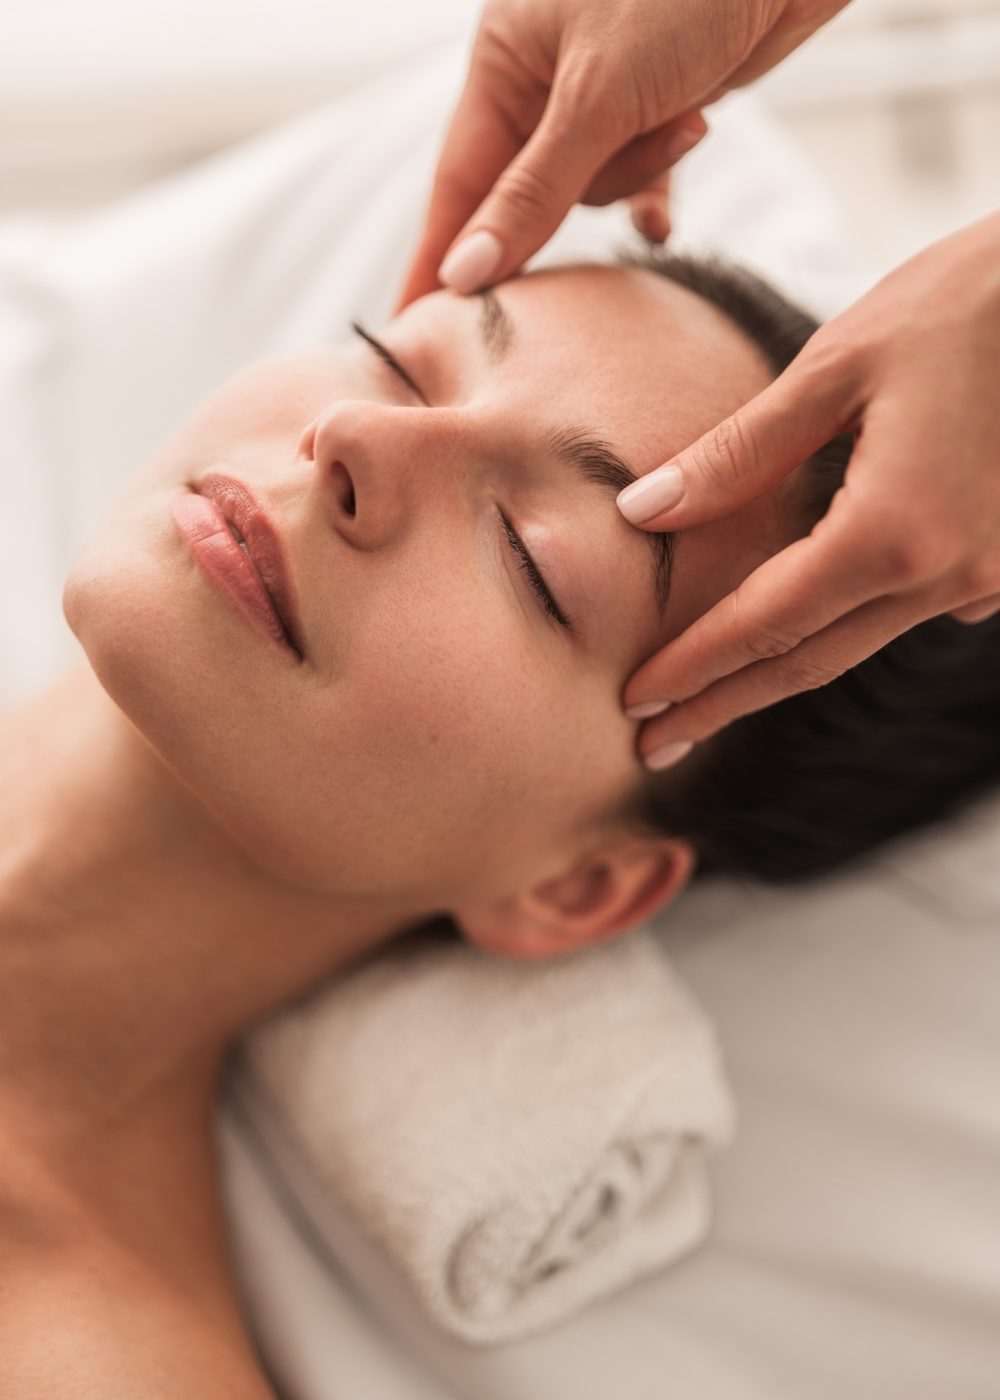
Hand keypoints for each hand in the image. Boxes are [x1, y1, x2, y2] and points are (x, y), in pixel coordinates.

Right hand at [393, 0, 849, 311]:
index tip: (413, 328)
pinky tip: (667, 217)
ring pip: (591, 191)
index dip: (438, 261)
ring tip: (686, 119)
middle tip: (599, 207)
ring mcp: (600, 95)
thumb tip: (466, 273)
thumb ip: (533, 194)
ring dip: (639, 173)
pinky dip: (654, 191)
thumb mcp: (599, 97)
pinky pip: (637, 180)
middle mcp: (540, 78)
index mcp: (503, 61)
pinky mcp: (656, 106)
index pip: (457, 185)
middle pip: (528, 197)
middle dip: (572, 203)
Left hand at [615, 211, 999, 769]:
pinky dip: (842, 626)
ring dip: (777, 674)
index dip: (693, 668)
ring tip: (706, 699)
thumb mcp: (836, 364)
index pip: (766, 623)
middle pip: (809, 661)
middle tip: (651, 744)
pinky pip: (906, 611)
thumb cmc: (968, 302)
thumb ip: (738, 452)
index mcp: (895, 531)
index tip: (634, 705)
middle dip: (722, 704)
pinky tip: (799, 632)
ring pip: (858, 642)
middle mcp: (948, 575)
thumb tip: (642, 512)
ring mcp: (987, 577)